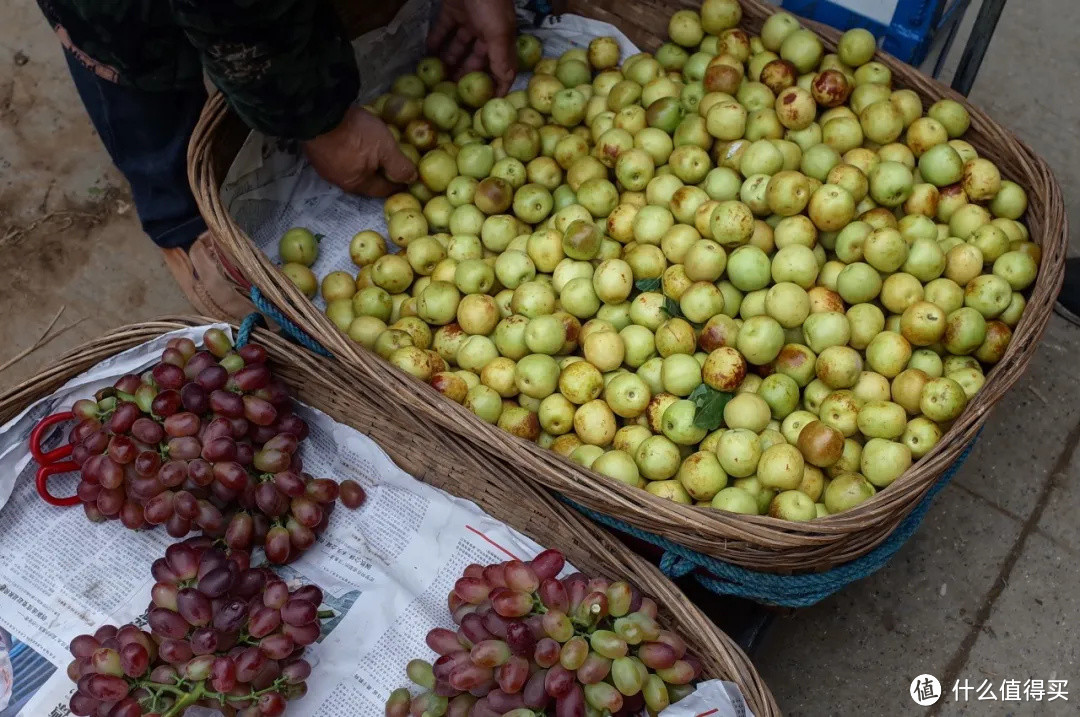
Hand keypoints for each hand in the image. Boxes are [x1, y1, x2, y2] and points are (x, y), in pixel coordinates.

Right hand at [302, 107, 416, 196]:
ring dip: (363, 164)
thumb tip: (412, 179)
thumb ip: (399, 165)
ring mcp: (325, 168)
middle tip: (391, 165)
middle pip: (366, 182)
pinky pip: (339, 159)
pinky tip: (353, 145)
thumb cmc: (355, 132)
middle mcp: (340, 181)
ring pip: (351, 170)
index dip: (397, 184)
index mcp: (357, 184)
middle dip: (379, 175)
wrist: (319, 112)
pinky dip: (350, 155)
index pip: (382, 190)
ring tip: (372, 153)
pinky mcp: (317, 154)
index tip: (406, 178)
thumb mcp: (384, 147)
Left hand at [428, 0, 516, 94]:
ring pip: (459, 46)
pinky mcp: (453, 10)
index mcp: (501, 39)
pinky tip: (429, 53)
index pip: (501, 69)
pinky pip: (443, 29)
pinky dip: (436, 40)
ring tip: (439, 77)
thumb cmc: (489, 1)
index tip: (484, 105)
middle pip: (477, 61)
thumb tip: (506, 84)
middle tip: (454, 94)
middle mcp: (487, 32)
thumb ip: (501, 57)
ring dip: (450, 61)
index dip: (495, 87)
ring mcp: (469, 21)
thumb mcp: (498, 31)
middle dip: (467, 77)